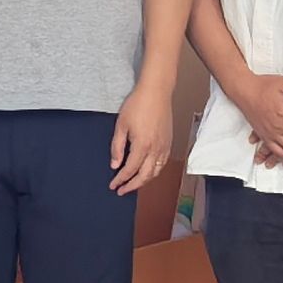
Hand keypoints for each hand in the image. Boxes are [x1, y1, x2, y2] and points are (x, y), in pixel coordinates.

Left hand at [110, 81, 175, 198]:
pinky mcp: (169, 143)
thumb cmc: (137, 104)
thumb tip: (115, 164)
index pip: (130, 170)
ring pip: (155, 172)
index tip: (113, 185)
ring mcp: (164, 147)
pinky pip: (162, 164)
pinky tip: (147, 171)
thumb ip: (117, 147)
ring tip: (133, 184)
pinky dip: (154, 172)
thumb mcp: (121, 125)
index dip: (121, 180)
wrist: (156, 92)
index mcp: (142, 145)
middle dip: (132, 186)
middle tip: (121, 190)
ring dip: (144, 181)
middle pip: (145, 176)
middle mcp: (155, 149)